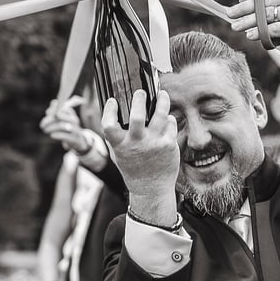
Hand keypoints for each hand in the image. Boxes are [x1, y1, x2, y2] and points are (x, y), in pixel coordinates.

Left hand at [39, 97, 90, 153]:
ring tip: (45, 130)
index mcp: (71, 113)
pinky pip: (65, 136)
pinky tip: (52, 135)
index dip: (52, 110)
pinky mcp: (75, 139)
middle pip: (59, 115)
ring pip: (62, 125)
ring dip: (51, 128)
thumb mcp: (63, 118)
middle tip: (42, 125)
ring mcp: (76, 129)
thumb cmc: (67, 128)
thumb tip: (53, 102)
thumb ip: (56, 110)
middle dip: (48, 120)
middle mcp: (74, 120)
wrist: (78, 141)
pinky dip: (57, 135)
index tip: (47, 113)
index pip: (60, 108)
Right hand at [102, 89, 179, 224]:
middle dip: (139, 99)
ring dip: (162, 100)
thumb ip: (114, 137)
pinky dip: (168, 118)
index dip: (109, 110)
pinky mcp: (169, 145)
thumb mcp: (117, 154)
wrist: (151, 188)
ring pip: (160, 115)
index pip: (109, 125)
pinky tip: (166, 117)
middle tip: (141, 92)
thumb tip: (111, 112)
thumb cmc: (132, 167)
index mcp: (120, 146)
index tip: (112, 101)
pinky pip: (170, 123)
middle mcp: (137, 144)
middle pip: (136, 116)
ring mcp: (154, 144)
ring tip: (162, 94)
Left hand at [226, 0, 279, 75]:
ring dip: (248, 22)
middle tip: (231, 13)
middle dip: (244, 8)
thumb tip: (246, 0)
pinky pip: (273, 29)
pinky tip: (251, 35)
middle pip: (263, 0)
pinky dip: (260, 33)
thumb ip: (272, 2)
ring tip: (237, 26)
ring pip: (265, 16)